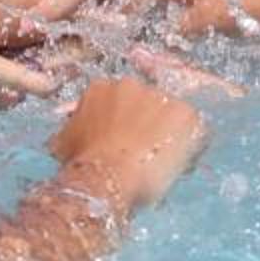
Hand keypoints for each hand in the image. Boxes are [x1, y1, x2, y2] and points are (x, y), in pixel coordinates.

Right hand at [46, 78, 208, 211]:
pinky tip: (180, 166)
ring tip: (161, 165)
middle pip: (145, 105)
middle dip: (146, 127)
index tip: (122, 145)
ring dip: (168, 137)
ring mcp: (160, 96)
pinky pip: (196, 131)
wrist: (108, 175)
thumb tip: (64, 139)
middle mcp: (131, 84)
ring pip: (170, 117)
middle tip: (142, 156)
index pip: (118, 102)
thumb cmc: (83, 164)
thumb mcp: (64, 145)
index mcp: (100, 88)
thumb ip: (70, 133)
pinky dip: (192, 148)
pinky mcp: (186, 114)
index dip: (122, 125)